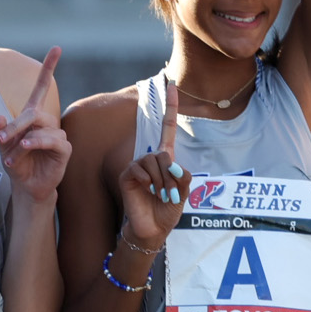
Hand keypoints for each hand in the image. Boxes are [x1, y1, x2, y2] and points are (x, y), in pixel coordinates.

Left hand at [0, 47, 70, 202]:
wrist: (27, 187)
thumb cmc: (17, 163)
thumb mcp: (2, 147)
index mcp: (33, 116)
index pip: (41, 87)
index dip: (48, 68)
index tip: (57, 48)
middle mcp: (47, 123)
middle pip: (33, 113)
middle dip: (15, 126)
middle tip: (0, 139)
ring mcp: (57, 136)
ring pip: (41, 128)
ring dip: (22, 142)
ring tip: (10, 156)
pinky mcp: (64, 150)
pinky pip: (53, 141)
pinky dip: (36, 144)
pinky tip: (25, 150)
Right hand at [115, 79, 192, 251]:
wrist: (153, 229)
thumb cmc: (167, 209)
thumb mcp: (183, 191)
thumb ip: (182, 174)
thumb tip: (170, 164)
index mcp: (165, 158)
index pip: (167, 127)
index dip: (170, 105)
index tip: (171, 83)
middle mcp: (150, 158)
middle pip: (164, 153)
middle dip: (170, 176)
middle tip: (170, 194)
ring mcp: (137, 165)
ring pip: (154, 162)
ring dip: (161, 182)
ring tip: (160, 196)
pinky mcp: (127, 175)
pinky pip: (140, 170)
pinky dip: (149, 182)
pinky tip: (148, 192)